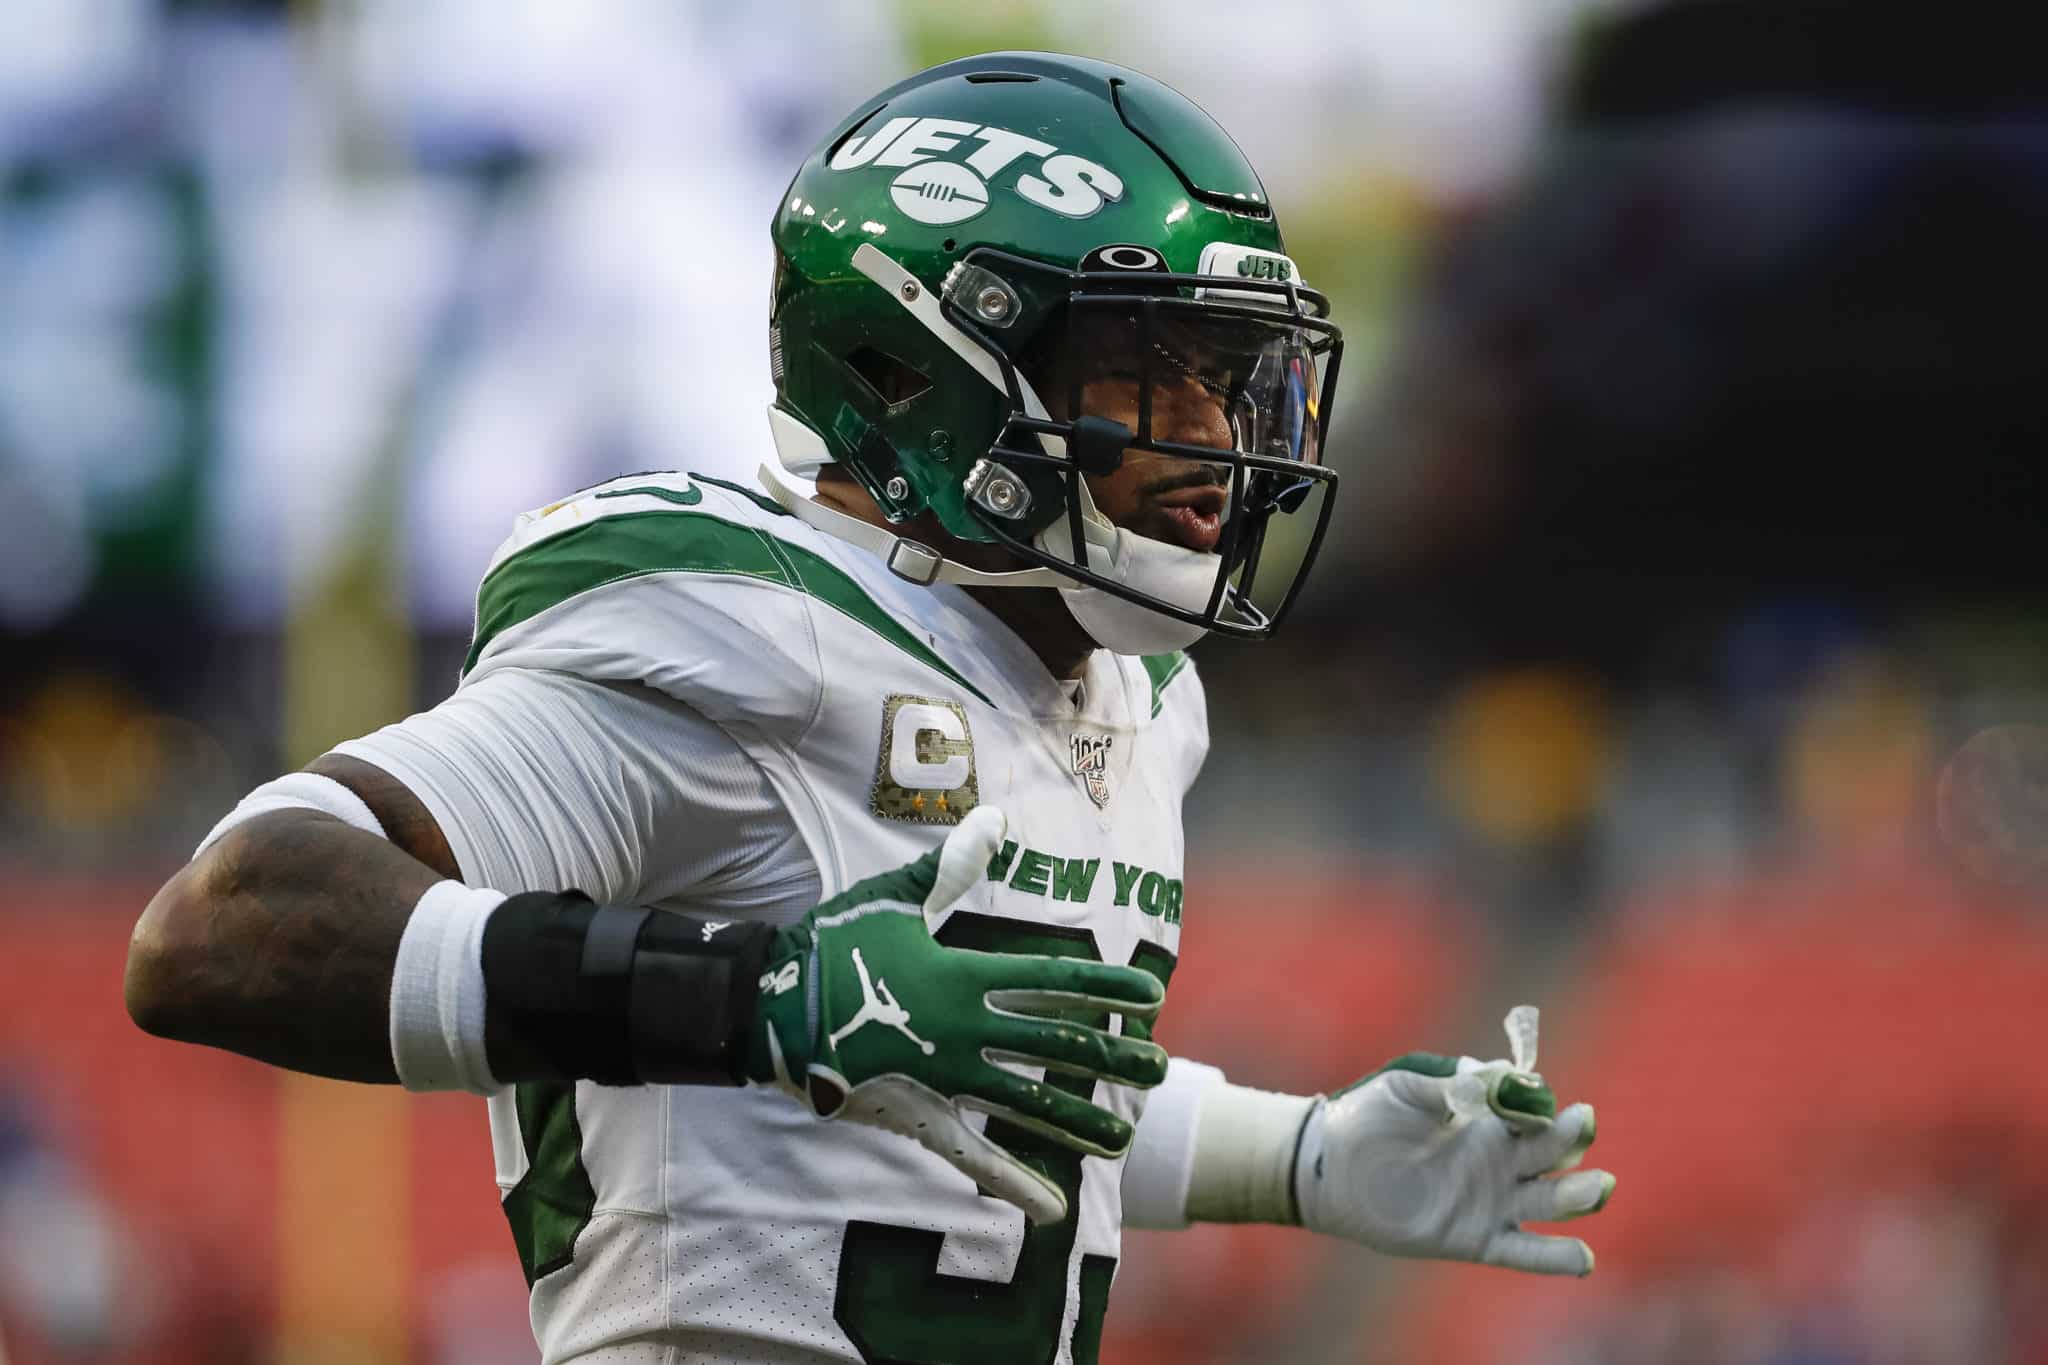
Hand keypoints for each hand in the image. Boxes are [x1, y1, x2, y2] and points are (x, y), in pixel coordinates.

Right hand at [743, 807, 1168, 1223]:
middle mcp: (964, 1029)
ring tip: (1127, 1136)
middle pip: (1056, 1045)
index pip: (1053, 981)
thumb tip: (996, 817)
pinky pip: (974, 1158)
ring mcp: (943, 1079)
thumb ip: (950, 866)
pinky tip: (1055, 1207)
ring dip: (1082, 1122)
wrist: (765, 1009)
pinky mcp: (916, 1119)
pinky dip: (1015, 1184)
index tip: (1150, 997)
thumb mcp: (891, 901)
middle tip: (1160, 1068)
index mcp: (963, 975)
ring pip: (1029, 1105)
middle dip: (1114, 1057)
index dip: (1106, 989)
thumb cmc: (830, 948)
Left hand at [1295, 1020, 1613, 1275]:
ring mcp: (1492, 1201)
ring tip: (1598, 1188)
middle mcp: (1499, 1160)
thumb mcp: (1407, 1085)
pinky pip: (1524, 1252)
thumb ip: (1451, 1082)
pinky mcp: (1477, 1238)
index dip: (1539, 1102)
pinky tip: (1583, 1258)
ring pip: (1549, 1201)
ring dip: (1578, 1195)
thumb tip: (1496, 1072)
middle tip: (1583, 1122)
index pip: (1531, 1110)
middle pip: (1551, 1151)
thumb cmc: (1368, 1116)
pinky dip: (1555, 1258)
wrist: (1331, 1166)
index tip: (1536, 1094)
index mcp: (1486, 1118)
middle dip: (1570, 1137)